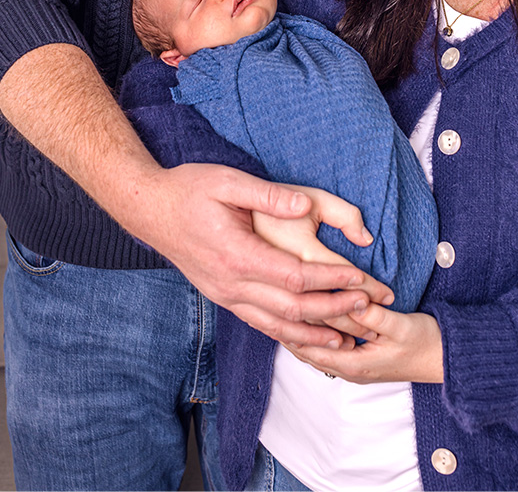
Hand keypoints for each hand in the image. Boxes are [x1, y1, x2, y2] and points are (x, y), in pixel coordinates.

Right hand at [137, 164, 385, 346]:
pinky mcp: (222, 297)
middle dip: (332, 310)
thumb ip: (268, 195)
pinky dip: (287, 334)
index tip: (360, 279)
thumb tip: (304, 204)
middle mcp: (231, 283)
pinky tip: (307, 337)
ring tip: (346, 337)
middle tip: (366, 308)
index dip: (330, 280)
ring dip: (313, 333)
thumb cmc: (189, 189)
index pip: (294, 276)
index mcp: (237, 254)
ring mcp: (225, 294)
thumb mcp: (228, 181)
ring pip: (275, 325)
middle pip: (291, 307)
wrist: (150, 208)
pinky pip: (259, 323)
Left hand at [285, 302, 443, 383]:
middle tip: (262, 303)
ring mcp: (350, 363)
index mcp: (354, 362)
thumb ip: (373, 315)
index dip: (292, 323)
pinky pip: (323, 344)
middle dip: (284, 327)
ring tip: (271, 309)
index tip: (274, 301)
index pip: (312, 342)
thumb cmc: (425, 343)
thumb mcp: (400, 326)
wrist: (444, 359)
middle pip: (305, 348)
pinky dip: (309, 331)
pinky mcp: (355, 355)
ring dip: (294, 330)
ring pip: (312, 347)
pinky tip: (301, 317)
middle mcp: (347, 367)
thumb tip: (350, 298)